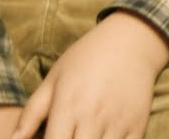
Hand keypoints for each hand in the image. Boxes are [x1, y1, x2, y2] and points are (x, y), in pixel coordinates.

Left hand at [10, 10, 168, 138]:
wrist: (132, 40)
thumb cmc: (86, 58)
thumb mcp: (53, 79)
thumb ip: (30, 114)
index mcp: (67, 107)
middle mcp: (93, 117)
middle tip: (66, 136)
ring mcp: (118, 123)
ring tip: (81, 136)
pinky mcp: (138, 125)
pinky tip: (102, 138)